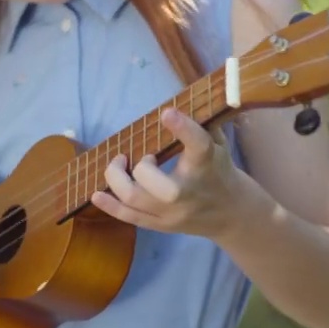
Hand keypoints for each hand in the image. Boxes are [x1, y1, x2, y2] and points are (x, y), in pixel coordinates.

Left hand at [90, 108, 253, 239]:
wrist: (232, 214)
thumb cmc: (220, 170)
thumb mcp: (218, 144)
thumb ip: (198, 124)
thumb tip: (173, 101)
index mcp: (207, 165)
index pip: (199, 146)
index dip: (183, 128)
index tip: (167, 113)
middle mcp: (188, 192)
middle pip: (157, 185)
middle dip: (141, 167)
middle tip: (144, 156)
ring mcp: (172, 213)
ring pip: (134, 199)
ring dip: (117, 179)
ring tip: (120, 164)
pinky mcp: (160, 225)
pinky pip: (129, 217)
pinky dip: (109, 204)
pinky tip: (96, 194)